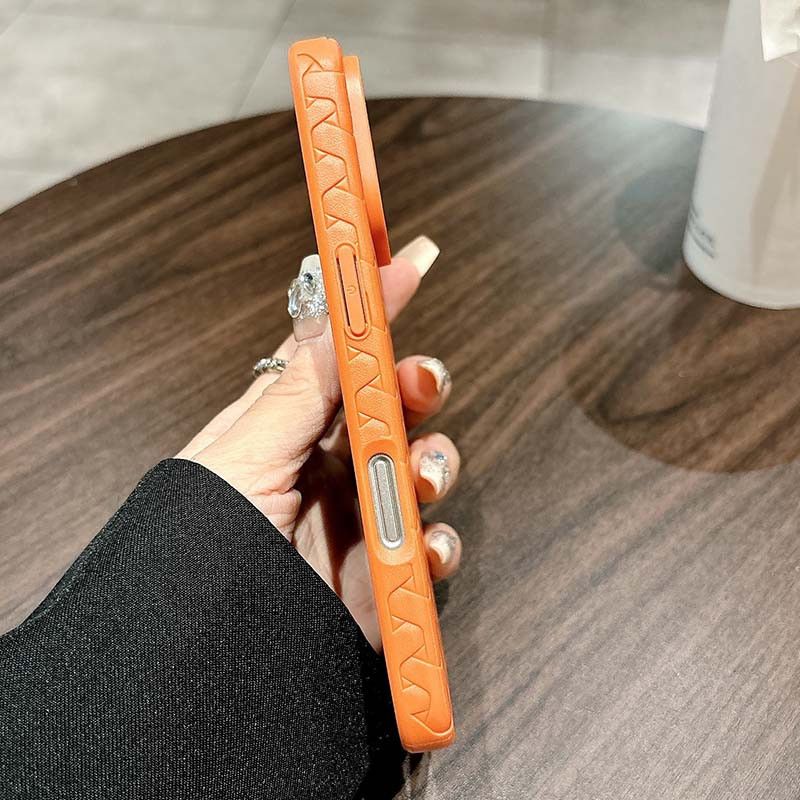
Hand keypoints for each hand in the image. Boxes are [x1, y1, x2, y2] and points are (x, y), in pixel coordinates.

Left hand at [175, 237, 461, 649]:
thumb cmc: (201, 544)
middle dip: (415, 385)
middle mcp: (328, 464)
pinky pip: (433, 544)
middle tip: (419, 383)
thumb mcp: (243, 455)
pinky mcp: (386, 571)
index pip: (339, 354)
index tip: (407, 261)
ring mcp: (361, 517)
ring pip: (425, 466)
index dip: (372, 309)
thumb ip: (300, 388)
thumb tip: (338, 312)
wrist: (203, 661)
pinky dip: (440, 542)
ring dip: (437, 461)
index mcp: (286, 426)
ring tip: (422, 476)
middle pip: (392, 404)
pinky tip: (425, 548)